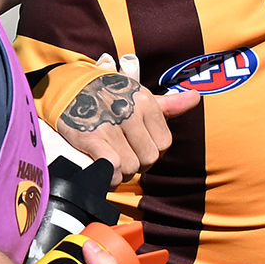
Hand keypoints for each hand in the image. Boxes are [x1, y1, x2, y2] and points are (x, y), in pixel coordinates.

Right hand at [51, 72, 197, 175]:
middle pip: (148, 158)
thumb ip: (169, 104)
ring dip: (120, 172)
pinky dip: (107, 175)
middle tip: (121, 154)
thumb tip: (196, 98)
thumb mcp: (139, 95)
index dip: (151, 151)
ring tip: (109, 159)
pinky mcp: (90, 137)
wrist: (68, 88)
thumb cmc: (109, 95)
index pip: (164, 144)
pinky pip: (111, 168)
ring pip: (130, 167)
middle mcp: (130, 112)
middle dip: (136, 163)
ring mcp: (110, 125)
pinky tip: (101, 166)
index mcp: (145, 103)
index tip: (136, 147)